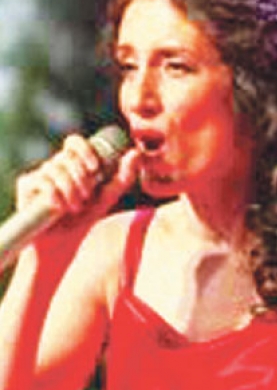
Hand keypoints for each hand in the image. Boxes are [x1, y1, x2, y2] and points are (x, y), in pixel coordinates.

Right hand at [15, 134, 140, 255]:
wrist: (60, 247)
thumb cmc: (82, 222)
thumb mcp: (106, 199)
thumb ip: (123, 177)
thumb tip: (136, 152)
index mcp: (73, 166)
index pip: (75, 142)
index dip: (85, 150)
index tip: (95, 168)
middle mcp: (55, 167)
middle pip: (67, 155)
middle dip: (81, 177)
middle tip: (86, 197)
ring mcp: (40, 174)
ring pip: (55, 168)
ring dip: (70, 189)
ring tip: (75, 207)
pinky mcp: (26, 185)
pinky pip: (41, 180)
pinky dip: (54, 194)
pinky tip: (60, 208)